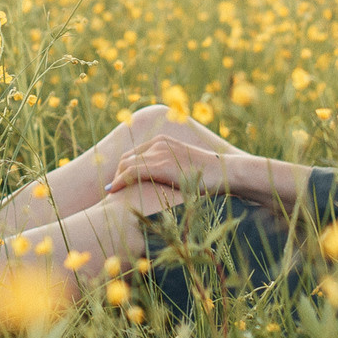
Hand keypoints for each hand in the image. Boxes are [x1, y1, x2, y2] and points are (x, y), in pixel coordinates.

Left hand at [105, 136, 242, 197]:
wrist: (227, 172)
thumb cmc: (211, 176)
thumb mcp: (186, 169)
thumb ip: (172, 171)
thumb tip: (166, 186)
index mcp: (164, 142)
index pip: (134, 155)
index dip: (123, 169)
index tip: (117, 185)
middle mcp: (159, 143)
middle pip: (126, 158)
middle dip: (116, 174)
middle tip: (111, 192)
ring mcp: (159, 152)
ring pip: (126, 164)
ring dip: (116, 180)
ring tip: (110, 195)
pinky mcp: (161, 165)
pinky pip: (132, 171)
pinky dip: (120, 181)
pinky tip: (113, 191)